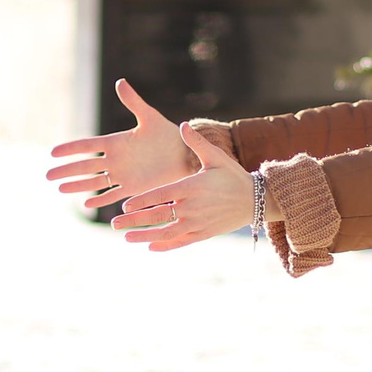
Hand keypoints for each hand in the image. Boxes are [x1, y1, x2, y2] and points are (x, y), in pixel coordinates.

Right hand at [45, 79, 200, 210]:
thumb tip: (120, 82)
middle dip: (66, 170)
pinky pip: (112, 194)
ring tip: (60, 189)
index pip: (87, 146)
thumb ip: (133, 102)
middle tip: (48, 175)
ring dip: (78, 185)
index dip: (70, 149)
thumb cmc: (167, 134)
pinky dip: (100, 199)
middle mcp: (115, 159)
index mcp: (115, 141)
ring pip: (94, 181)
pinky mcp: (133, 187)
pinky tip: (86, 203)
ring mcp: (122, 174)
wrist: (184, 154)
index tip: (53, 152)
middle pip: (85, 165)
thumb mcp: (149, 117)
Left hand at [111, 123, 252, 250]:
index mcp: (191, 187)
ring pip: (166, 232)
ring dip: (144, 236)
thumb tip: (182, 125)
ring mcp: (197, 223)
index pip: (160, 196)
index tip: (125, 205)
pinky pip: (181, 242)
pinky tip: (150, 246)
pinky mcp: (204, 234)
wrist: (255, 200)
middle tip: (115, 223)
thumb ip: (196, 143)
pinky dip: (165, 245)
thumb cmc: (233, 176)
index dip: (141, 201)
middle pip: (158, 216)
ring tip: (126, 237)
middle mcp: (192, 207)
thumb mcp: (216, 157)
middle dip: (134, 220)